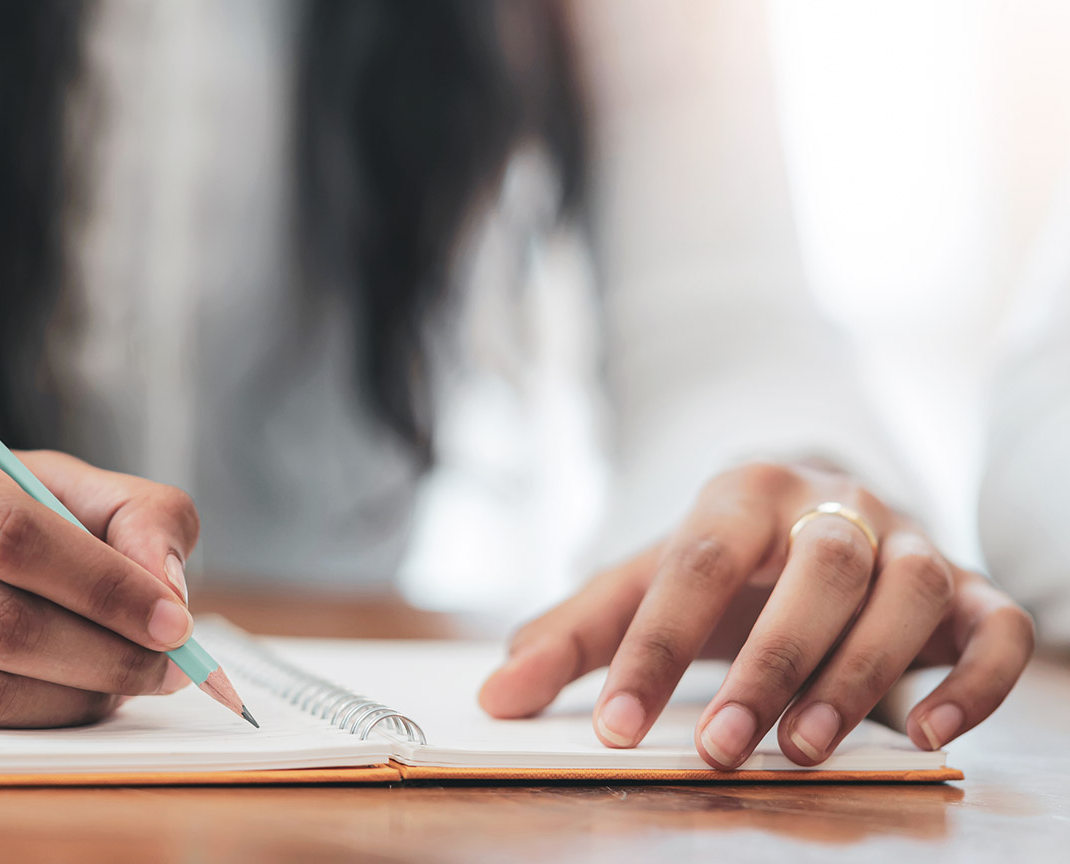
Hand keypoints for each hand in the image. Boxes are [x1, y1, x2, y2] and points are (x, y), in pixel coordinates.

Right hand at [0, 407, 199, 726]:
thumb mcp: (42, 476)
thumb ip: (130, 511)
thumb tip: (169, 586)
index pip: (12, 531)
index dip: (104, 585)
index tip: (175, 620)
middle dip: (105, 654)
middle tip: (170, 666)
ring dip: (74, 696)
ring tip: (125, 680)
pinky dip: (28, 716)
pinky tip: (63, 692)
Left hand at [479, 460, 1034, 767]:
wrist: (816, 500)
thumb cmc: (722, 555)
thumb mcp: (644, 578)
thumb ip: (575, 633)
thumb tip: (497, 694)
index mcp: (743, 492)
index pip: (697, 562)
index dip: (655, 646)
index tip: (616, 727)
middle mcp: (836, 505)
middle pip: (818, 568)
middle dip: (770, 664)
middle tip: (720, 749)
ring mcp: (912, 540)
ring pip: (910, 592)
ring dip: (860, 675)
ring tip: (803, 752)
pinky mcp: (971, 586)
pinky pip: (998, 626)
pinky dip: (976, 681)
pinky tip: (929, 735)